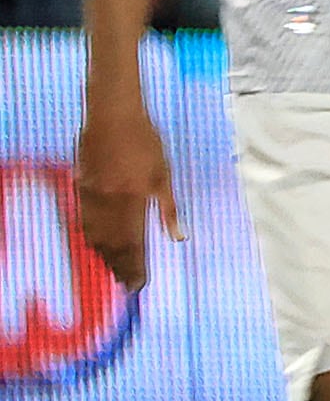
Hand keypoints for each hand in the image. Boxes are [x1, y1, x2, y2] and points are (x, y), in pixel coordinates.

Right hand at [74, 97, 180, 290]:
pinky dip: (91, 236)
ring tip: (114, 269)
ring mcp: (91, 195)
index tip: (139, 284)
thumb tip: (179, 237)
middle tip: (127, 284)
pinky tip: (96, 243)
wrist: (113, 116)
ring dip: (105, 254)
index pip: (134, 243)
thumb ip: (169, 209)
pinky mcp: (80, 186)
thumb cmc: (145, 143)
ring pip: (95, 234)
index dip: (136, 266)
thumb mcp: (165, 175)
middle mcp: (109, 202)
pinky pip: (84, 219)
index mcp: (133, 200)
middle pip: (112, 244)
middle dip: (120, 265)